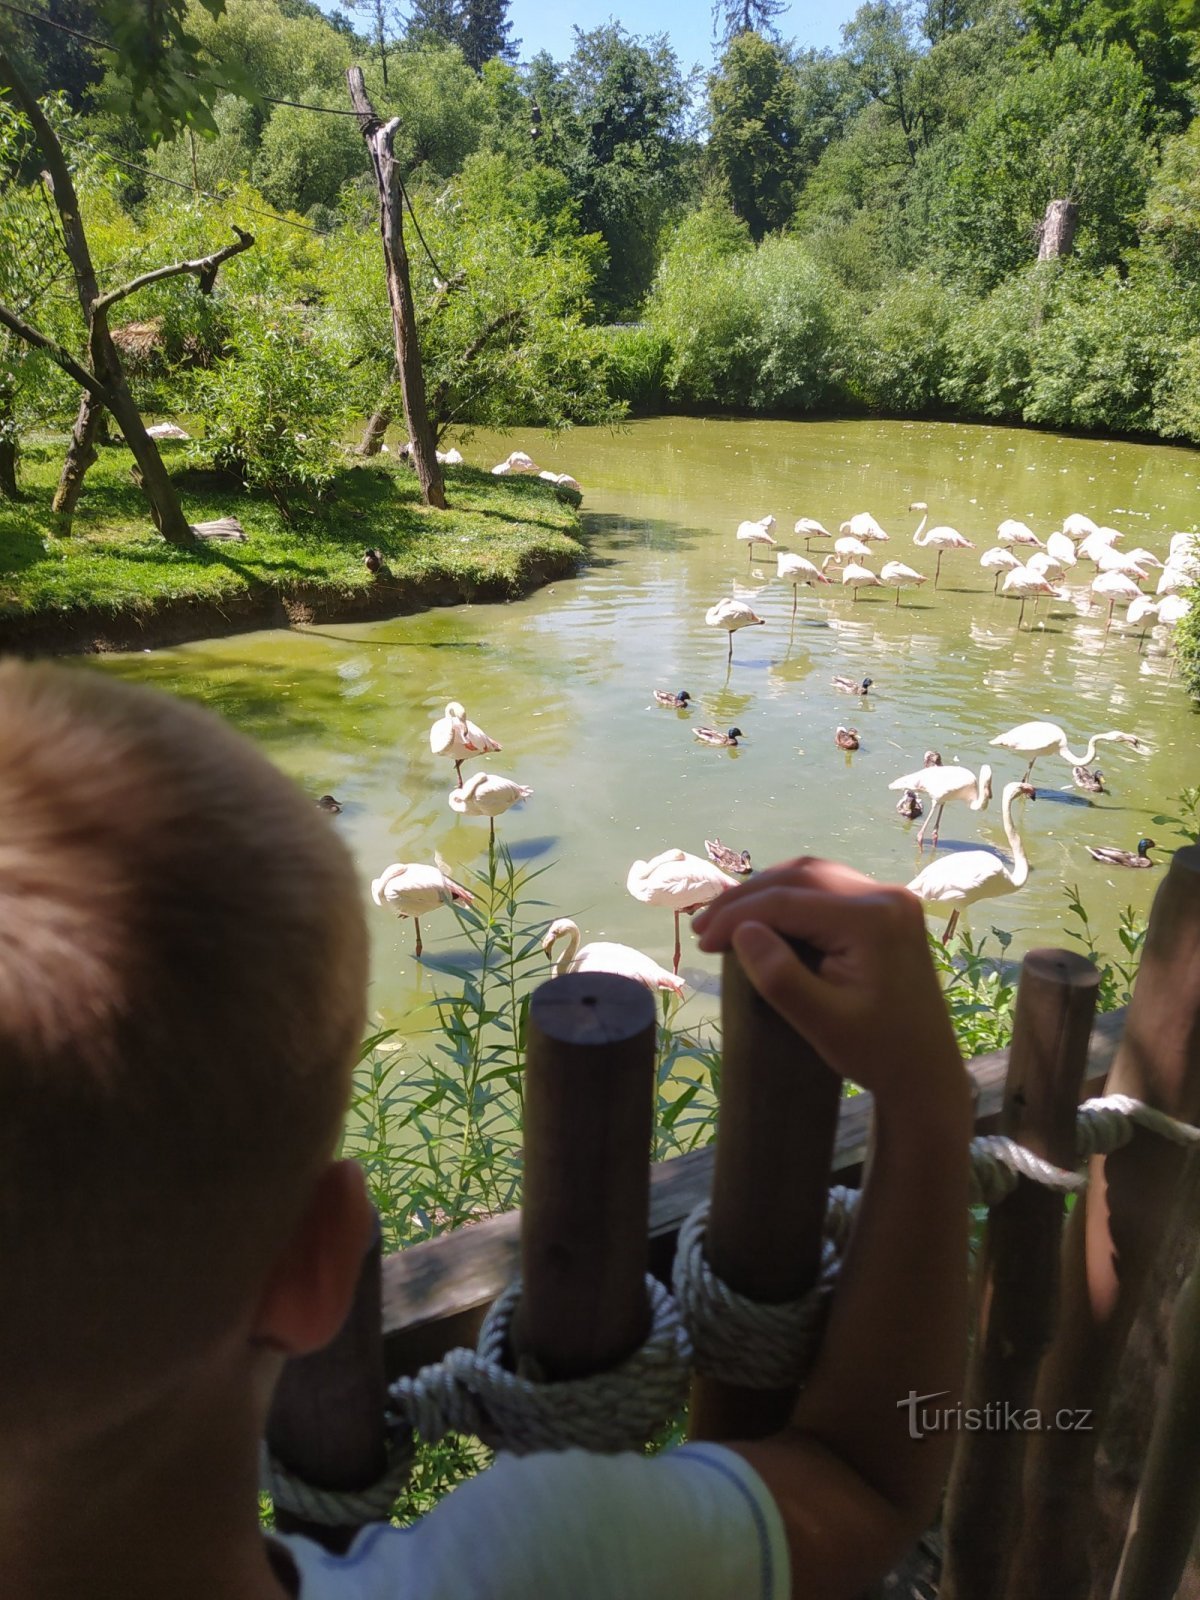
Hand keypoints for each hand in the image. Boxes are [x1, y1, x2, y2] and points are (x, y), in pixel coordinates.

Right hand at [691, 857, 964, 1104]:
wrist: (927, 1070)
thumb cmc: (876, 1053)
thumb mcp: (822, 1023)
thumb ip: (780, 976)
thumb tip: (741, 931)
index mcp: (872, 920)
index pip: (788, 901)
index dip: (738, 916)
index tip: (702, 941)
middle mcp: (886, 896)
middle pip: (800, 875)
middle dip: (746, 896)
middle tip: (704, 925)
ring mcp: (890, 899)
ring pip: (814, 874)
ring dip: (767, 891)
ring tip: (727, 918)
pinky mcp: (888, 909)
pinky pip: (829, 887)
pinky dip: (792, 896)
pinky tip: (766, 915)